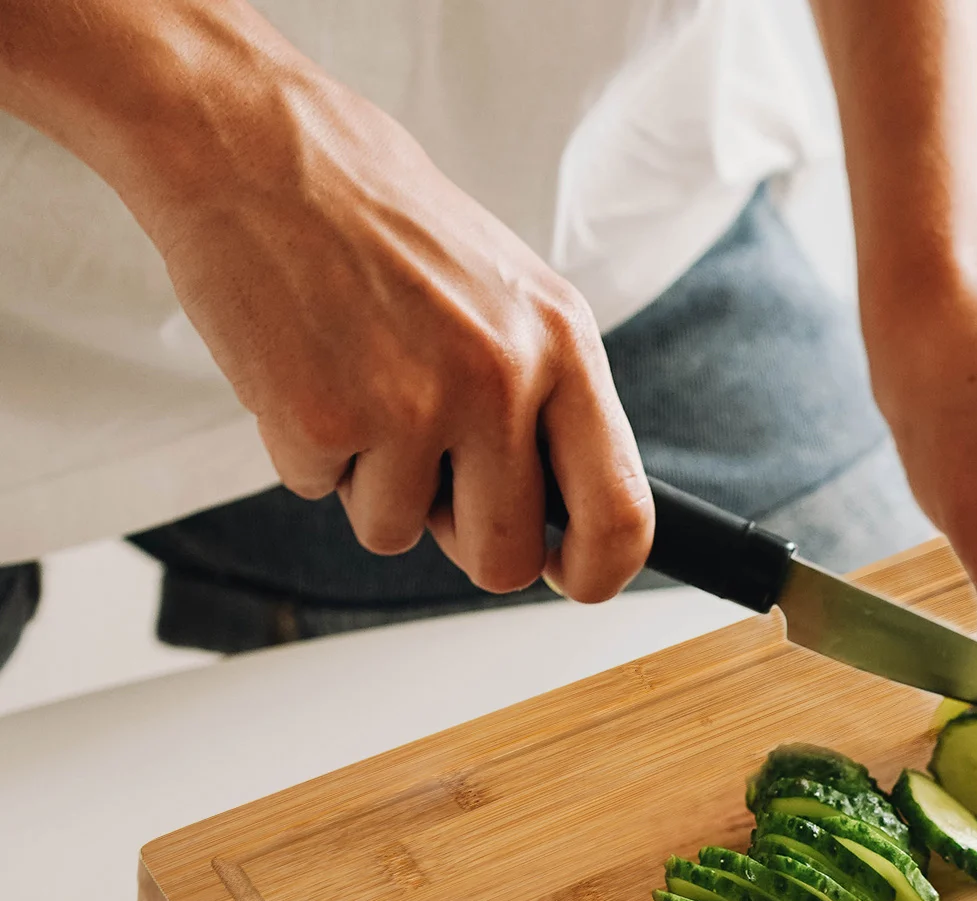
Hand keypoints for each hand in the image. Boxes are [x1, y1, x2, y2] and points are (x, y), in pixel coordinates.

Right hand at [107, 7, 652, 597]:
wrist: (260, 150)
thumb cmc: (386, 225)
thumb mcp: (510, 298)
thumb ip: (547, 405)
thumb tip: (558, 527)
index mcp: (562, 346)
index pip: (620, 511)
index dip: (598, 571)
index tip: (571, 579)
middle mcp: (500, 379)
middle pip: (503, 557)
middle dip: (463, 541)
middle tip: (430, 475)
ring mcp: (412, 404)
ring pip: (400, 533)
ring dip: (373, 484)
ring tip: (359, 383)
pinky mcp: (323, 420)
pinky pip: (323, 495)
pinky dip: (310, 452)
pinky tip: (309, 369)